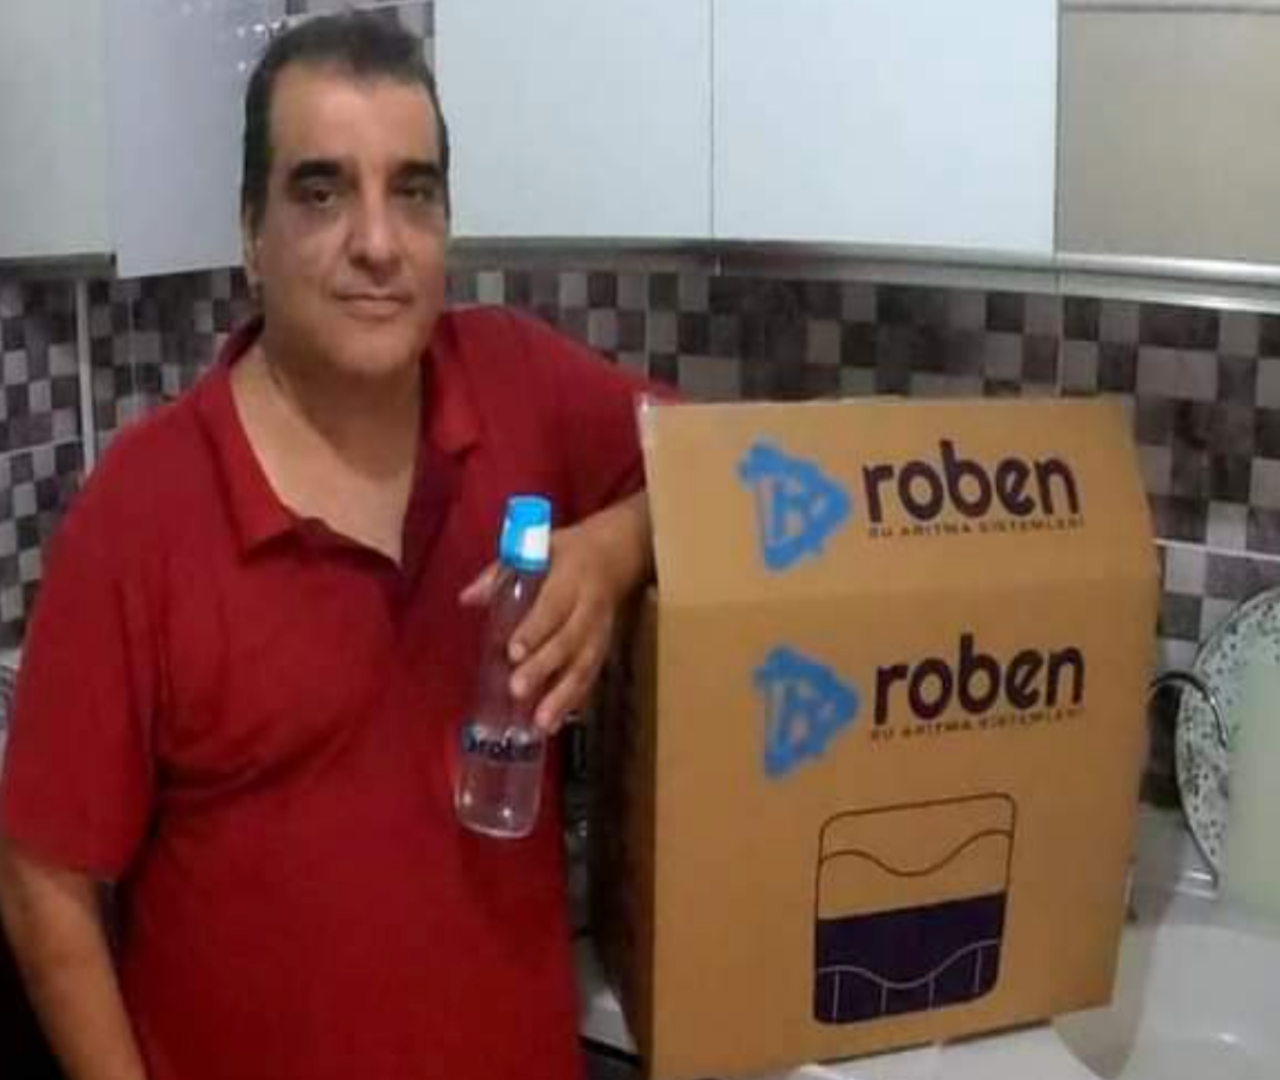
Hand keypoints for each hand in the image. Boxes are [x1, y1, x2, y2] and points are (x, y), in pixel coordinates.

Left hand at [459, 493, 651, 733]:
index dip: (534, 630)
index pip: (552, 608)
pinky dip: (574, 702)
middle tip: (518, 690)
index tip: (513, 652)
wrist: (620, 551)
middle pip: (568, 642)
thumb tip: (467, 598)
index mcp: (571, 579)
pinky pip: (591, 678)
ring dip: (563, 697)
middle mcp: (589, 608)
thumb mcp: (536, 547)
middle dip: (544, 668)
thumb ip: (500, 573)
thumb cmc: (567, 552)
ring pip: (584, 666)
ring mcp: (600, 632)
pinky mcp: (604, 649)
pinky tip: (556, 723)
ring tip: (541, 723)